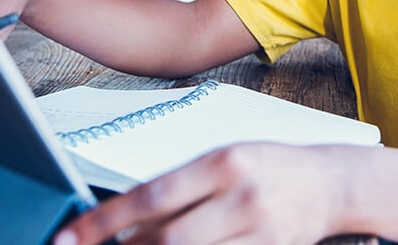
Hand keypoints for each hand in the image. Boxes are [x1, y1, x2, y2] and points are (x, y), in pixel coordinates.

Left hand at [55, 143, 352, 244]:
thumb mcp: (223, 159)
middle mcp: (240, 197)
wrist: (330, 185)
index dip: (102, 222)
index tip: (67, 238)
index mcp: (222, 162)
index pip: (150, 197)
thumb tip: (124, 226)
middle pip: (167, 241)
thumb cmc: (266, 167)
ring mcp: (259, 232)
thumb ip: (178, 188)